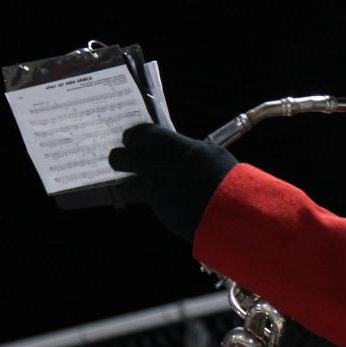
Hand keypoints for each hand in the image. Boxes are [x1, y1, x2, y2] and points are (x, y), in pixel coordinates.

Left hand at [106, 124, 236, 240]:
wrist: (226, 209)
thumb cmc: (224, 175)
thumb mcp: (209, 153)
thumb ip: (189, 151)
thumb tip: (184, 153)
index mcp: (169, 146)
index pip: (139, 134)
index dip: (132, 136)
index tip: (130, 138)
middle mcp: (155, 167)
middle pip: (119, 159)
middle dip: (119, 158)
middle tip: (123, 159)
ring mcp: (154, 191)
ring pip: (124, 187)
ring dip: (128, 185)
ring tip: (134, 185)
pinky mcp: (160, 212)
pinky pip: (148, 204)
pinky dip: (152, 202)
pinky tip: (165, 202)